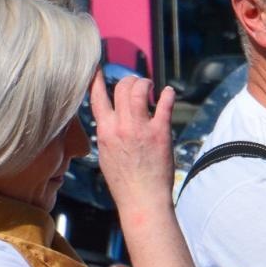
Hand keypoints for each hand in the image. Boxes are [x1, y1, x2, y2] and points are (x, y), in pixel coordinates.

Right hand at [92, 72, 175, 209]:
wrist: (141, 199)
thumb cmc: (124, 182)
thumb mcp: (106, 155)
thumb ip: (108, 135)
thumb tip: (110, 122)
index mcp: (104, 131)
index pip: (97, 97)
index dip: (97, 78)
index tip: (98, 67)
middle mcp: (120, 126)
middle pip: (121, 87)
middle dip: (129, 81)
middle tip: (137, 84)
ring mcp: (140, 128)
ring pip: (139, 90)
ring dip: (145, 83)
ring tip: (150, 87)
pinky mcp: (160, 133)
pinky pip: (164, 105)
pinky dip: (167, 95)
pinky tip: (169, 92)